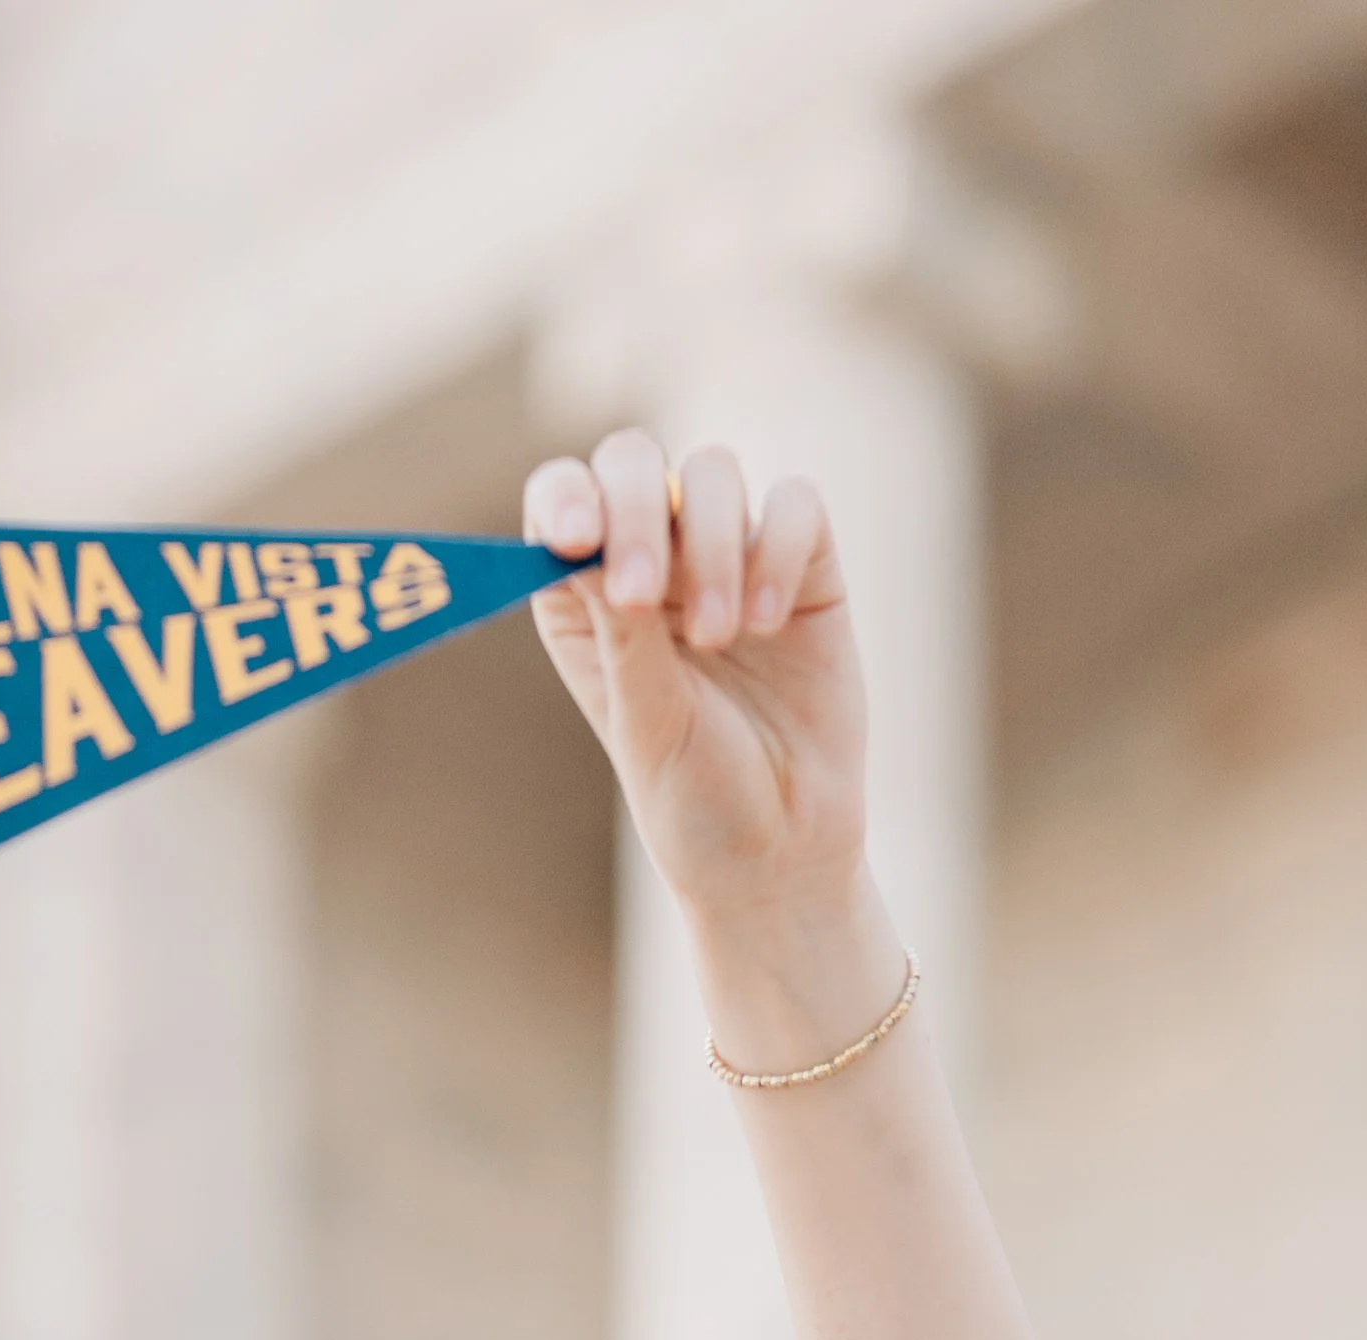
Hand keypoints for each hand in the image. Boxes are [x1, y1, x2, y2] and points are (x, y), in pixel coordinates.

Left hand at [525, 434, 867, 930]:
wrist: (784, 849)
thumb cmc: (694, 796)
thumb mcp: (645, 721)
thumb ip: (619, 632)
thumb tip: (584, 543)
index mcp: (585, 598)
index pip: (562, 501)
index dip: (563, 498)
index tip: (571, 538)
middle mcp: (651, 560)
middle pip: (633, 462)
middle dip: (634, 511)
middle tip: (641, 597)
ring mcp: (729, 555)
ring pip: (714, 473)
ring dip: (711, 548)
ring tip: (718, 639)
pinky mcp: (804, 565)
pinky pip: (797, 505)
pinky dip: (779, 552)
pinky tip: (769, 628)